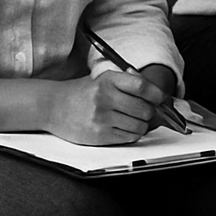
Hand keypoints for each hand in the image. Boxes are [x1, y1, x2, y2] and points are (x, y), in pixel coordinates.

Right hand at [44, 71, 165, 145]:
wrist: (53, 107)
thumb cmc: (82, 92)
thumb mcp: (103, 78)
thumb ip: (128, 80)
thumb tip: (156, 92)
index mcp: (108, 80)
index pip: (142, 86)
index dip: (157, 94)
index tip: (161, 98)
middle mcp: (104, 98)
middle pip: (144, 108)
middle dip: (150, 111)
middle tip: (147, 110)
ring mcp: (101, 118)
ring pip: (139, 125)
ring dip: (142, 124)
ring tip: (134, 119)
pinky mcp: (98, 135)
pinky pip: (128, 137)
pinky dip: (132, 134)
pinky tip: (125, 127)